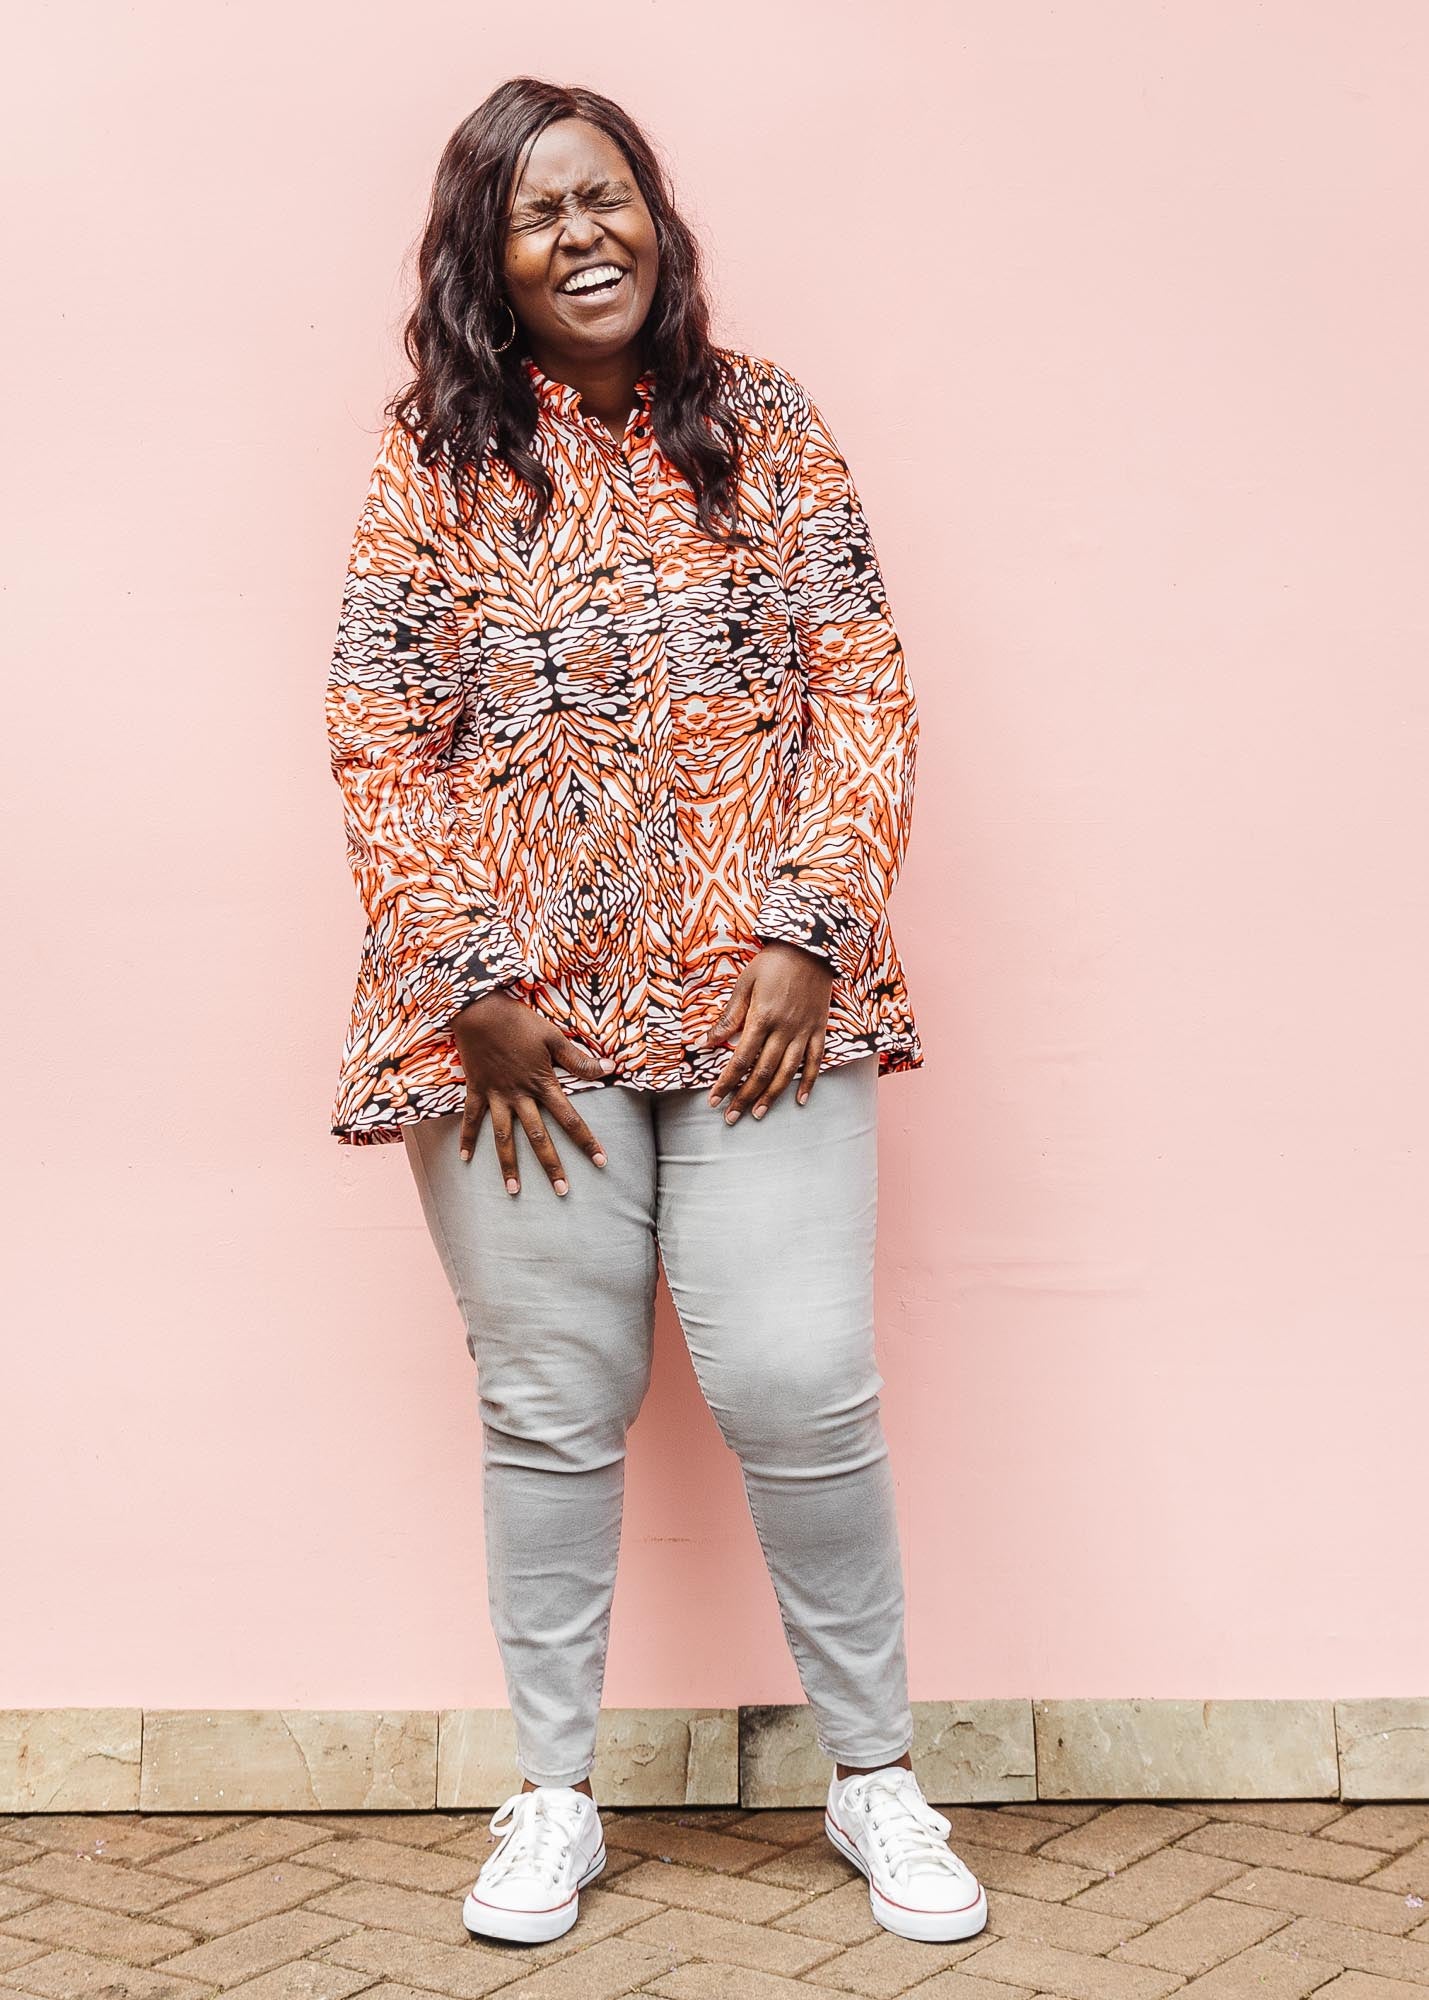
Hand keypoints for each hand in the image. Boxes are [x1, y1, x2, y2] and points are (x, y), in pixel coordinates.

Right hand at [451, 989, 615, 1195]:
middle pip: (538, 1137)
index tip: (601, 1161)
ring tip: (514, 1190)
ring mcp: (496, 1096)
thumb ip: (579, 1060)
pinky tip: (465, 1159)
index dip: (587, 1141)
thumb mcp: (554, 1038)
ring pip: (503, 1137)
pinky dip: (467, 1138)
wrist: (480, 1011)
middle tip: (562, 1190)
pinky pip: (472, 1119)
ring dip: (509, 1165)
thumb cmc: (520, 1022)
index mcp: (542, 1085)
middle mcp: (520, 1097)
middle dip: (552, 1165)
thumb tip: (610, 1067)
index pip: (571, 1119)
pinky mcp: (477, 1090)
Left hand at [698, 941, 834, 1121]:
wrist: (811, 946)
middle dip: (744, 1097)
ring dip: (772, 1096)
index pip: (740, 1059)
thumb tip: (706, 1042)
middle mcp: (784, 1029)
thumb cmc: (773, 962)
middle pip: (762, 1072)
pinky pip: (816, 1061)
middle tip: (731, 1117)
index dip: (726, 1083)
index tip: (714, 1100)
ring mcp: (804, 1031)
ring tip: (758, 1113)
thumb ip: (729, 1016)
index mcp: (762, 1018)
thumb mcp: (745, 983)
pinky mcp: (819, 1029)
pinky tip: (800, 1100)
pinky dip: (809, 1082)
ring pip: (788, 1072)